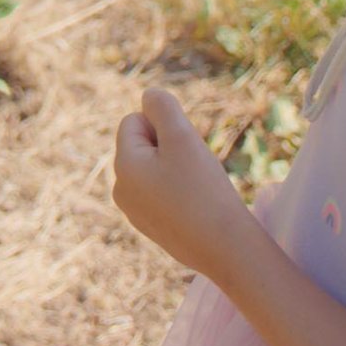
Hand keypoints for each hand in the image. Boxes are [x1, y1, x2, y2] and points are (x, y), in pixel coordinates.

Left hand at [112, 88, 255, 282]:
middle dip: (169, 147)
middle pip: (144, 145)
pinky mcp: (153, 228)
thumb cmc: (203, 188)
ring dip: (176, 168)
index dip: (164, 126)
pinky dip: (180, 193)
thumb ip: (162, 107)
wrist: (225, 249)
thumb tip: (147, 97)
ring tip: (197, 190)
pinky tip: (197, 209)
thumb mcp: (182, 136)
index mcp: (122, 166)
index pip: (134, 120)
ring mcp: (135, 212)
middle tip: (194, 170)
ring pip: (156, 169)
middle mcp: (120, 190)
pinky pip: (164, 193)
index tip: (185, 149)